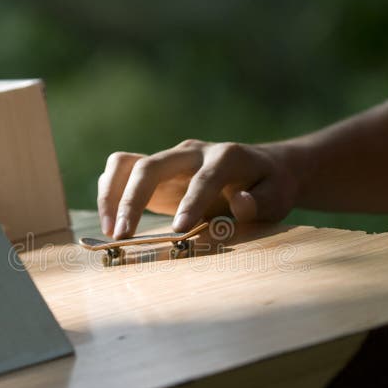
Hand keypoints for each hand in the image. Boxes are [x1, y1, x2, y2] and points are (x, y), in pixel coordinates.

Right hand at [97, 139, 299, 238]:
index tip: (178, 232)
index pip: (202, 178)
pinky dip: (110, 194)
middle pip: (151, 166)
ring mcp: (169, 159)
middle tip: (123, 235)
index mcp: (225, 157)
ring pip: (126, 164)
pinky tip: (110, 224)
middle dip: (132, 200)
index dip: (190, 203)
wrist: (262, 169)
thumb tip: (240, 202)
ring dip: (112, 195)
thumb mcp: (277, 196)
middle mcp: (191, 152)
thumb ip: (260, 201)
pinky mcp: (155, 172)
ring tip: (111, 232)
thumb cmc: (271, 187)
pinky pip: (121, 172)